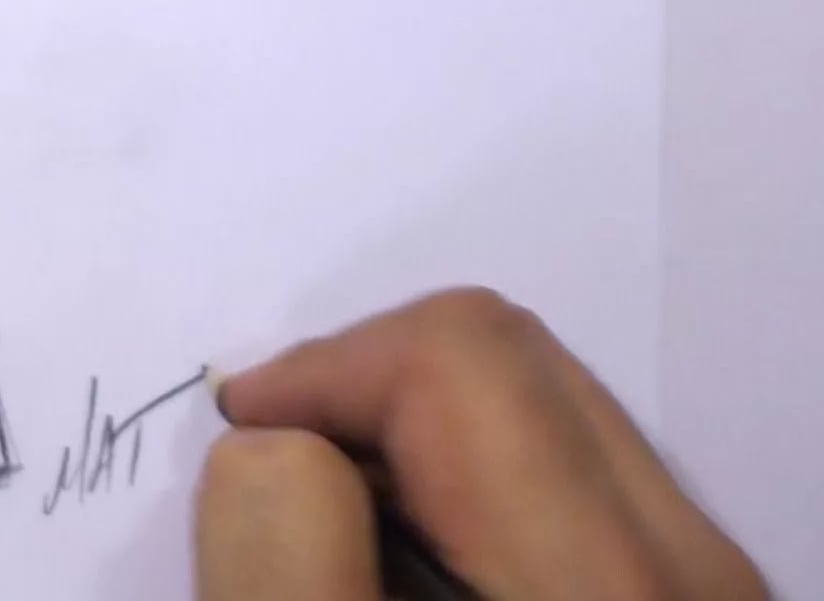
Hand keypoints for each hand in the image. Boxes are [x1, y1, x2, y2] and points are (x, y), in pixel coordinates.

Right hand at [195, 287, 765, 599]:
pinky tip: (407, 561)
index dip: (320, 370)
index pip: (461, 363)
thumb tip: (266, 440)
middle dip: (364, 386)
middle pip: (509, 358)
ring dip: (411, 434)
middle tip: (280, 474)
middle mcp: (685, 568)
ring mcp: (696, 583)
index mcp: (607, 588)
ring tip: (337, 525)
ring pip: (541, 409)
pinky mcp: (678, 600)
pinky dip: (463, 483)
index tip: (238, 434)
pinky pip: (567, 474)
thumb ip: (290, 574)